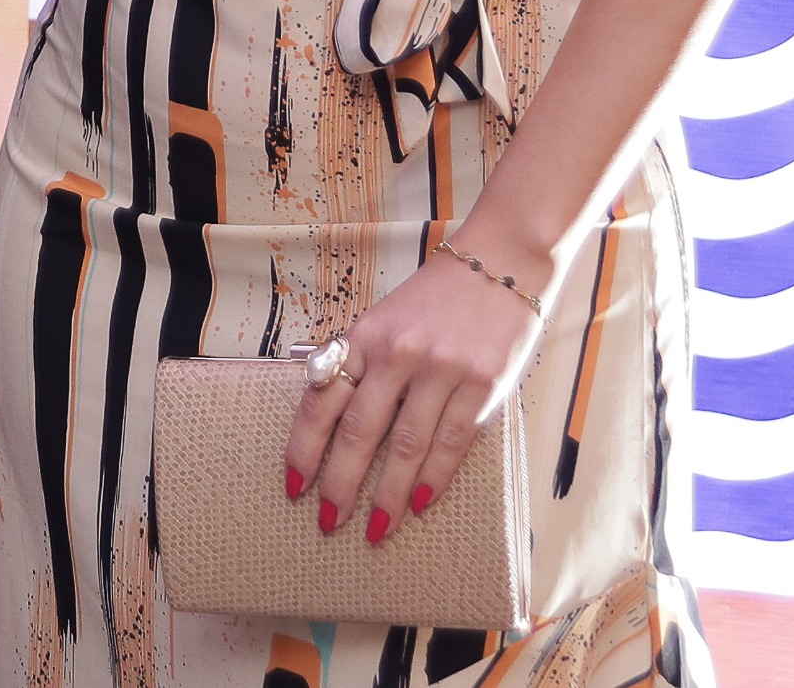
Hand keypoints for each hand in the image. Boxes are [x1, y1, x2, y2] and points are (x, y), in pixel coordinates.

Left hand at [281, 242, 547, 542]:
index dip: (304, 448)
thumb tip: (327, 421)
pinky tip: (422, 503)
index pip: (322, 400)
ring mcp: (441, 368)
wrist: (500, 263)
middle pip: (360, 430)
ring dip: (389, 494)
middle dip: (341, 483)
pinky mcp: (483, 382)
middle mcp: (397, 353)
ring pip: (407, 445)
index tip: (294, 486)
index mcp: (364, 336)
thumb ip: (359, 362)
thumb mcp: (384, 320)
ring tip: (376, 529)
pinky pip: (453, 440)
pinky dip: (435, 476)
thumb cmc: (435, 299)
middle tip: (329, 523)